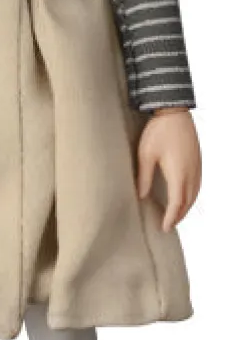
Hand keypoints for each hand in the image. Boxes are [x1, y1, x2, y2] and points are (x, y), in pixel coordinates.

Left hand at [136, 108, 201, 231]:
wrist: (175, 112)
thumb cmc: (158, 131)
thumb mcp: (146, 155)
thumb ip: (144, 177)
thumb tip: (141, 196)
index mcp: (179, 174)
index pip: (177, 203)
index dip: (171, 217)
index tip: (164, 227)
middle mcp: (191, 173)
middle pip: (188, 202)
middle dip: (179, 216)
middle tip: (168, 226)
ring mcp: (197, 166)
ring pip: (195, 194)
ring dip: (186, 207)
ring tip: (176, 215)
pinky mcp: (198, 160)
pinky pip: (198, 184)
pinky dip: (192, 195)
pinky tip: (185, 196)